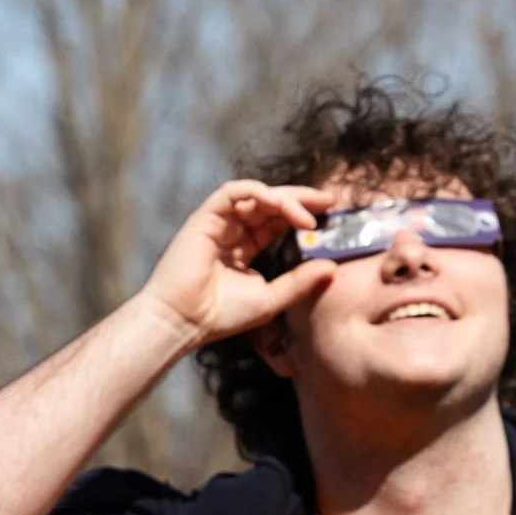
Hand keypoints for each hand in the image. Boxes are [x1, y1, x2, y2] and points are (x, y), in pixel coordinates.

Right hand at [138, 180, 336, 345]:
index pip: (277, 222)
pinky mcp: (204, 218)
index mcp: (244, 249)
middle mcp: (231, 232)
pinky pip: (233, 192)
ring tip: (307, 215)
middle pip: (270, 203)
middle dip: (301, 199)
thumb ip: (300, 282)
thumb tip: (333, 267)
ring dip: (284, 199)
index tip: (331, 217)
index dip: (303, 215)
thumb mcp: (271, 299)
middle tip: (329, 201)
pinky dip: (258, 192)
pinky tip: (279, 205)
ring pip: (255, 195)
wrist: (182, 322)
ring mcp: (217, 223)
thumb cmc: (220, 316)